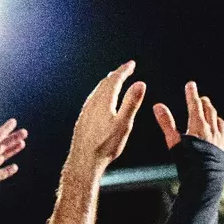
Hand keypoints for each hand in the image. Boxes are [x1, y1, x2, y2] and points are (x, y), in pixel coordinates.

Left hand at [0, 118, 26, 196]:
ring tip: (23, 143)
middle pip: (2, 146)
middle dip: (12, 138)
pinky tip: (15, 168)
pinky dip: (8, 170)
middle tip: (24, 132)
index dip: (5, 130)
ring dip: (12, 150)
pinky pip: (1, 173)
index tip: (13, 122)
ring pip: (3, 157)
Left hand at [67, 61, 145, 175]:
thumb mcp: (124, 124)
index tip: (131, 64)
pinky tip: (102, 101)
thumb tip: (140, 84)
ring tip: (114, 80)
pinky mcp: (83, 118)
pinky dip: (101, 93)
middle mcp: (92, 103)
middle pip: (105, 83)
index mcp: (104, 101)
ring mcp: (86, 110)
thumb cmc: (105, 145)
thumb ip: (131, 103)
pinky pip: (93, 99)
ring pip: (97, 90)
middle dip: (117, 74)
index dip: (124, 70)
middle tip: (126, 69)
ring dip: (108, 83)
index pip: (114, 80)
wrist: (84, 160)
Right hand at [153, 81, 223, 155]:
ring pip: (220, 124)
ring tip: (213, 114)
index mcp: (199, 126)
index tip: (191, 84)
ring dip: (215, 117)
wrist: (205, 180)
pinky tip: (223, 138)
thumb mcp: (173, 142)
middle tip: (201, 98)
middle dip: (205, 104)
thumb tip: (157, 106)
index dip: (192, 94)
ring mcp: (222, 142)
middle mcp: (213, 131)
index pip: (195, 105)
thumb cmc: (187, 162)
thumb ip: (166, 123)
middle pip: (210, 112)